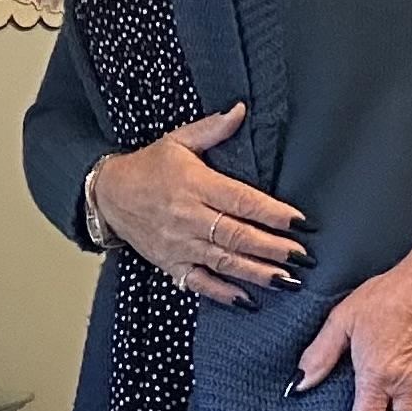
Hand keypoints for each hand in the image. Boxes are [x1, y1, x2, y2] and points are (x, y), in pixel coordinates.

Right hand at [91, 102, 310, 303]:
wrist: (108, 195)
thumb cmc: (148, 167)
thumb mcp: (177, 141)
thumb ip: (212, 130)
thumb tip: (240, 110)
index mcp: (195, 185)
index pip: (240, 200)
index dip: (271, 212)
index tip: (298, 221)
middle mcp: (189, 217)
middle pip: (237, 235)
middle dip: (272, 248)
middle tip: (303, 257)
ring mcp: (180, 245)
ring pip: (224, 261)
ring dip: (257, 273)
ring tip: (286, 280)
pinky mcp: (171, 264)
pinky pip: (199, 283)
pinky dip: (223, 293)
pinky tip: (248, 300)